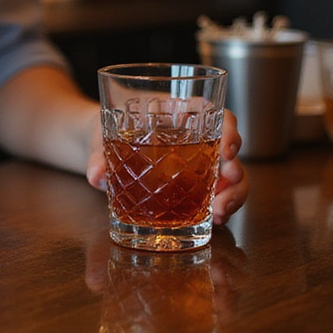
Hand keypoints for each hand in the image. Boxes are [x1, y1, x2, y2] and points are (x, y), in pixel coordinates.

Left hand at [84, 110, 249, 225]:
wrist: (101, 149)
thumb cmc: (107, 131)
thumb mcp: (100, 137)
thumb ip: (98, 155)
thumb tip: (97, 175)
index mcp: (180, 113)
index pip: (217, 114)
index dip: (230, 130)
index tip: (227, 150)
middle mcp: (197, 137)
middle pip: (230, 149)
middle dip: (236, 169)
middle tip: (228, 186)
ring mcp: (199, 163)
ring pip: (230, 176)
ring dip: (233, 194)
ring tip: (220, 212)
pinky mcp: (195, 185)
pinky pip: (217, 194)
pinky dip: (221, 207)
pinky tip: (214, 218)